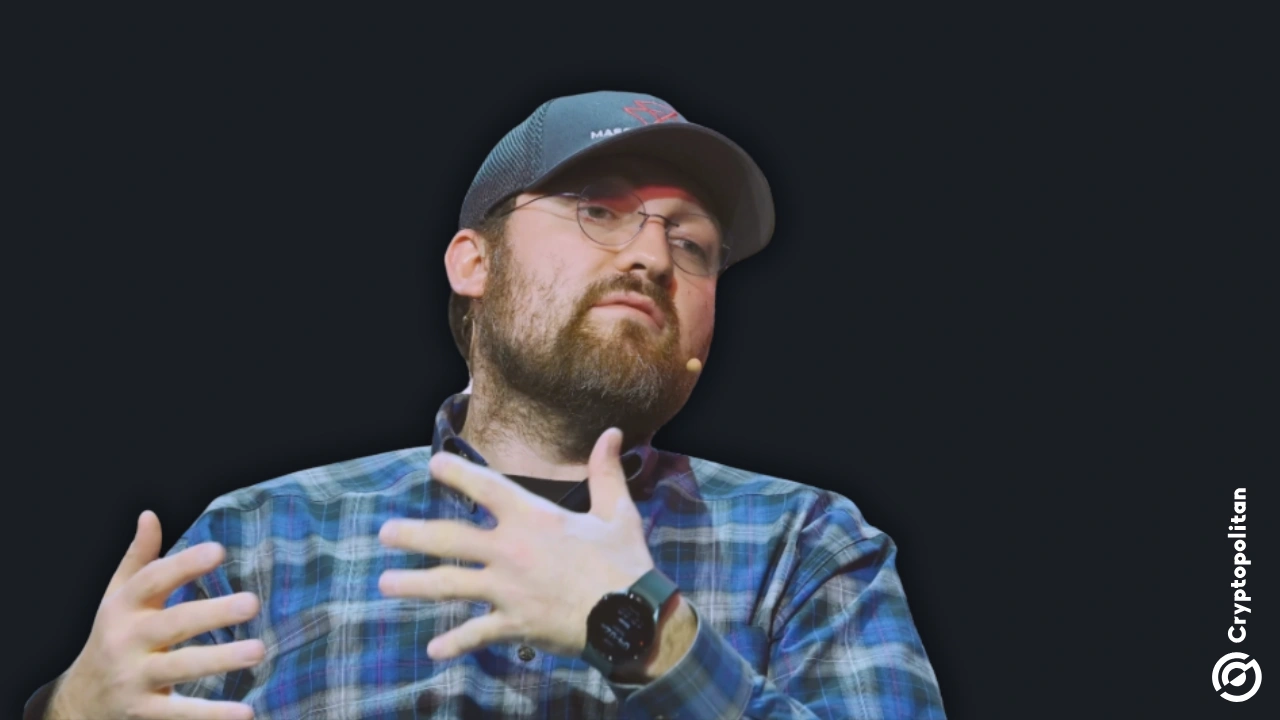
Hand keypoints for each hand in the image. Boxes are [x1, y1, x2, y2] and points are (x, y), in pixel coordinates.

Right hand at [50, 511, 264, 719]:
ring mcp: (134, 678)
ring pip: (179, 667)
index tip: (219, 550)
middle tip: (253, 603)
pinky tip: (246, 713)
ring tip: (259, 651)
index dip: (183, 565)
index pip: (152, 581)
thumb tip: (150, 515)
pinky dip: (212, 715)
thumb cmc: (112, 637)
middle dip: (212, 614)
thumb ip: (138, 559)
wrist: (79, 701)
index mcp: (122, 608)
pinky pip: (180, 713)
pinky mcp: (144, 711)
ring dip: (220, 660)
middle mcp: (126, 641)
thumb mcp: (118, 598)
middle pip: (173, 624)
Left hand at [378, 427, 654, 659]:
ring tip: (385, 583)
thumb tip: (613, 433)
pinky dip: (454, 643)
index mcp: (534, 518)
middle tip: (385, 533)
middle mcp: (512, 550)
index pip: (486, 487)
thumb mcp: (617, 512)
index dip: (456, 474)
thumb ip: (606, 472)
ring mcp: (508, 590)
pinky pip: (476, 634)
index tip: (433, 467)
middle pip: (450, 539)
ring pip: (449, 585)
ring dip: (414, 585)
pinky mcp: (513, 624)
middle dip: (413, 535)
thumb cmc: (625, 563)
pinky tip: (433, 649)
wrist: (632, 617)